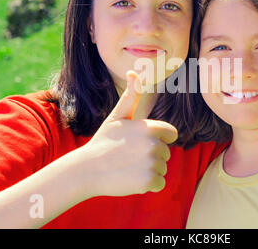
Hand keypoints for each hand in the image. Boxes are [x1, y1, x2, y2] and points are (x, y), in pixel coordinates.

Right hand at [76, 70, 177, 196]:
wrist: (86, 170)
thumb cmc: (103, 141)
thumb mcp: (117, 116)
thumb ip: (131, 96)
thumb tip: (134, 72)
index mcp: (150, 127)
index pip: (171, 134)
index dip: (158, 138)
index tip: (140, 142)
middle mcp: (154, 144)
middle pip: (166, 152)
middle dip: (152, 156)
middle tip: (129, 156)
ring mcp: (152, 163)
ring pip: (162, 168)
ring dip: (149, 170)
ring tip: (128, 167)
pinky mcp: (148, 182)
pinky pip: (159, 184)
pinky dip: (148, 185)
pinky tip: (131, 179)